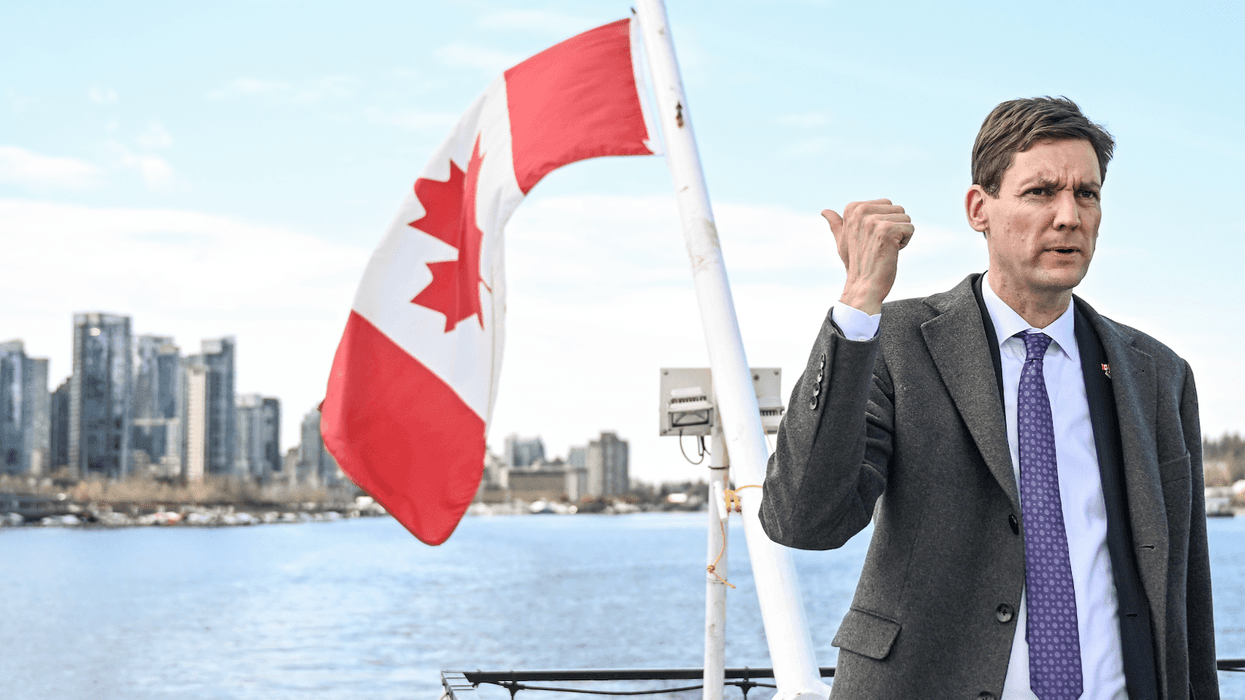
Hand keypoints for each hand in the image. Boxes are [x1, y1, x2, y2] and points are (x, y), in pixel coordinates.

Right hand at [822, 199, 913, 314]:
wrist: (863, 286)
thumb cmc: (855, 264)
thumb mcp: (842, 241)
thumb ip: (837, 224)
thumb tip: (824, 211)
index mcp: (851, 209)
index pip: (886, 204)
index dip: (884, 223)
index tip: (870, 239)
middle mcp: (861, 211)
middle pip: (898, 209)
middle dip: (894, 227)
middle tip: (878, 245)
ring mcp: (873, 220)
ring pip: (905, 219)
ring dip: (900, 236)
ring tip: (883, 249)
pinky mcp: (887, 230)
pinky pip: (910, 228)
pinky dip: (905, 243)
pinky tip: (891, 252)